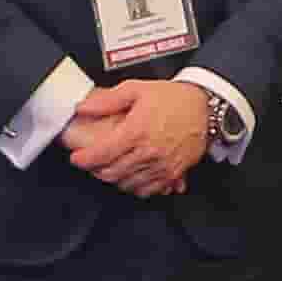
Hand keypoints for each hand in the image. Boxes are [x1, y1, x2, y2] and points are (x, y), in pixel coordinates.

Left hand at [63, 71, 210, 195]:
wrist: (204, 106)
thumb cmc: (173, 98)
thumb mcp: (137, 89)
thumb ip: (107, 100)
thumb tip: (84, 107)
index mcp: (137, 131)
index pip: (102, 154)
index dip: (84, 160)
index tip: (77, 159)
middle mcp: (148, 152)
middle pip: (112, 173)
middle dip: (96, 171)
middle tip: (91, 164)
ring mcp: (162, 166)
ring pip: (128, 184)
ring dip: (114, 180)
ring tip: (110, 169)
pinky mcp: (173, 173)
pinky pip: (149, 190)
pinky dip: (136, 187)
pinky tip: (131, 177)